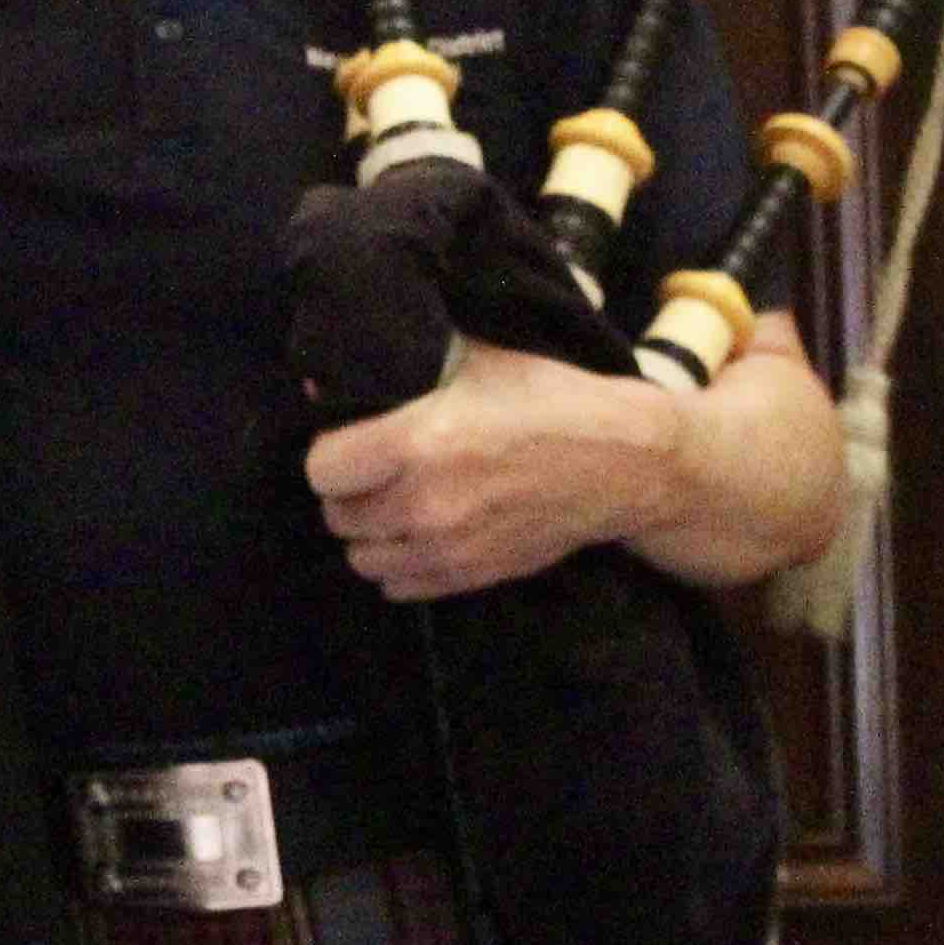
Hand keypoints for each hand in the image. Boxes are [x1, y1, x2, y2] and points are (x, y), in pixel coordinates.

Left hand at [304, 338, 679, 600]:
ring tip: (393, 502)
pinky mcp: (472, 577)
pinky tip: (419, 532)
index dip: (331, 452)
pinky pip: (398, 587)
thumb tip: (324, 379)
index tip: (352, 439)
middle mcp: (425, 504)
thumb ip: (403, 362)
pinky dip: (398, 564)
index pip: (321, 470)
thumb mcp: (476, 358)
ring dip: (370, 532)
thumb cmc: (549, 396)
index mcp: (418, 443)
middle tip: (374, 470)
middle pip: (337, 516)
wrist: (622, 461)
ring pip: (361, 559)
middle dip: (349, 491)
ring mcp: (448, 549)